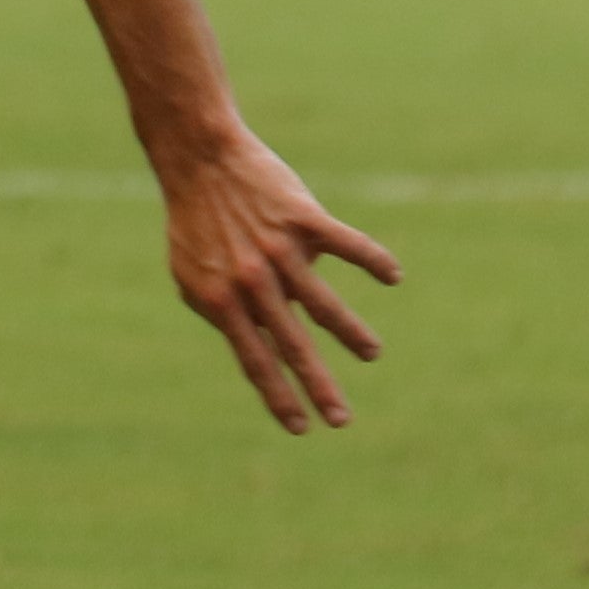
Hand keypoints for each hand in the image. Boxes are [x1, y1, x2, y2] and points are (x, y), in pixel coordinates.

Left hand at [160, 125, 396, 432]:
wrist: (199, 161)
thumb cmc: (197, 224)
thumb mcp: (195, 278)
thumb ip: (227, 313)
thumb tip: (265, 342)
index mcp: (223, 302)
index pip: (256, 362)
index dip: (279, 397)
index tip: (301, 428)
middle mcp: (252, 282)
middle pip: (292, 346)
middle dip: (318, 387)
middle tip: (342, 420)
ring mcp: (278, 250)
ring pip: (324, 303)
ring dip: (350, 334)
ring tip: (371, 355)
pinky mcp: (302, 218)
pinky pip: (345, 244)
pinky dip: (371, 260)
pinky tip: (392, 277)